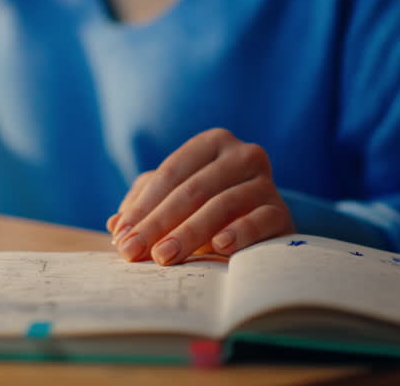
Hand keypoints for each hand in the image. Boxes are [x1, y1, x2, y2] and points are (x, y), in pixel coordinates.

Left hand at [106, 128, 293, 265]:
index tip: (121, 237)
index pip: (172, 173)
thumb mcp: (172, 201)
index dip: (143, 206)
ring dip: (190, 232)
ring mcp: (266, 182)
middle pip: (193, 189)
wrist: (261, 226)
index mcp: (213, 143)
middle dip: (159, 223)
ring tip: (164, 256)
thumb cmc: (206, 209)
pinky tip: (220, 246)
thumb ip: (144, 206)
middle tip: (133, 252)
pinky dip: (240, 231)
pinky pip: (261, 220)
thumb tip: (116, 226)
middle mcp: (243, 155)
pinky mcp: (282, 212)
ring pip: (223, 204)